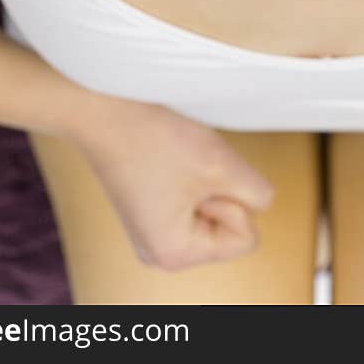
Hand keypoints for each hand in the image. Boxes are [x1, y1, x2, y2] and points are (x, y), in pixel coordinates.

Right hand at [69, 95, 275, 271]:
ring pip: (212, 211)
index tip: (198, 177)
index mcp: (175, 254)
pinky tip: (166, 161)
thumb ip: (256, 193)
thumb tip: (261, 203)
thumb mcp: (221, 165)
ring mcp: (152, 234)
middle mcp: (160, 253)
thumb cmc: (154, 136)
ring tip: (175, 162)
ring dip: (205, 181)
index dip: (233, 200)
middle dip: (218, 191)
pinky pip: (192, 201)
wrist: (102, 109)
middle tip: (185, 168)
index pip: (245, 239)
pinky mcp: (148, 212)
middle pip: (227, 228)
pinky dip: (190, 178)